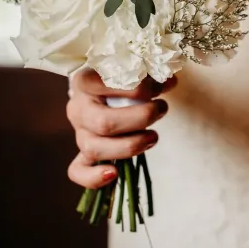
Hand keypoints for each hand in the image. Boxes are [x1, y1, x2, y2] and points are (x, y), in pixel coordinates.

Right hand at [66, 69, 174, 189]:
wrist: (103, 89)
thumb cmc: (121, 78)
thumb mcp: (132, 70)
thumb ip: (148, 74)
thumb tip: (170, 81)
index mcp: (85, 82)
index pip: (108, 86)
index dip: (140, 89)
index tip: (161, 87)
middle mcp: (78, 108)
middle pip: (104, 123)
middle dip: (140, 120)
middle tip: (161, 110)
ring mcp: (79, 132)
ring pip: (95, 148)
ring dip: (130, 146)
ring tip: (154, 137)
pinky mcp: (83, 153)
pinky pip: (78, 171)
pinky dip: (92, 177)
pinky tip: (114, 174)